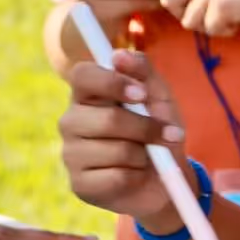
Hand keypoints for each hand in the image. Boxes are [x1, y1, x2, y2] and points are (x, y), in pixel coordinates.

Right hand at [59, 49, 189, 232]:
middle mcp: (72, 122)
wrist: (168, 179)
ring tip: (147, 156)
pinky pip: (117, 177)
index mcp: (88, 95)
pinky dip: (138, 175)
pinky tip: (136, 175)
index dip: (112, 82)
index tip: (140, 94)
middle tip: (167, 134)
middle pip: (108, 119)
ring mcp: (71, 154)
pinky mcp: (80, 185)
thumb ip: (143, 72)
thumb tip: (119, 55)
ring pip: (116, 149)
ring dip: (145, 153)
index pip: (82, 76)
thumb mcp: (159, 98)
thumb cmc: (159, 132)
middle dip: (146, 128)